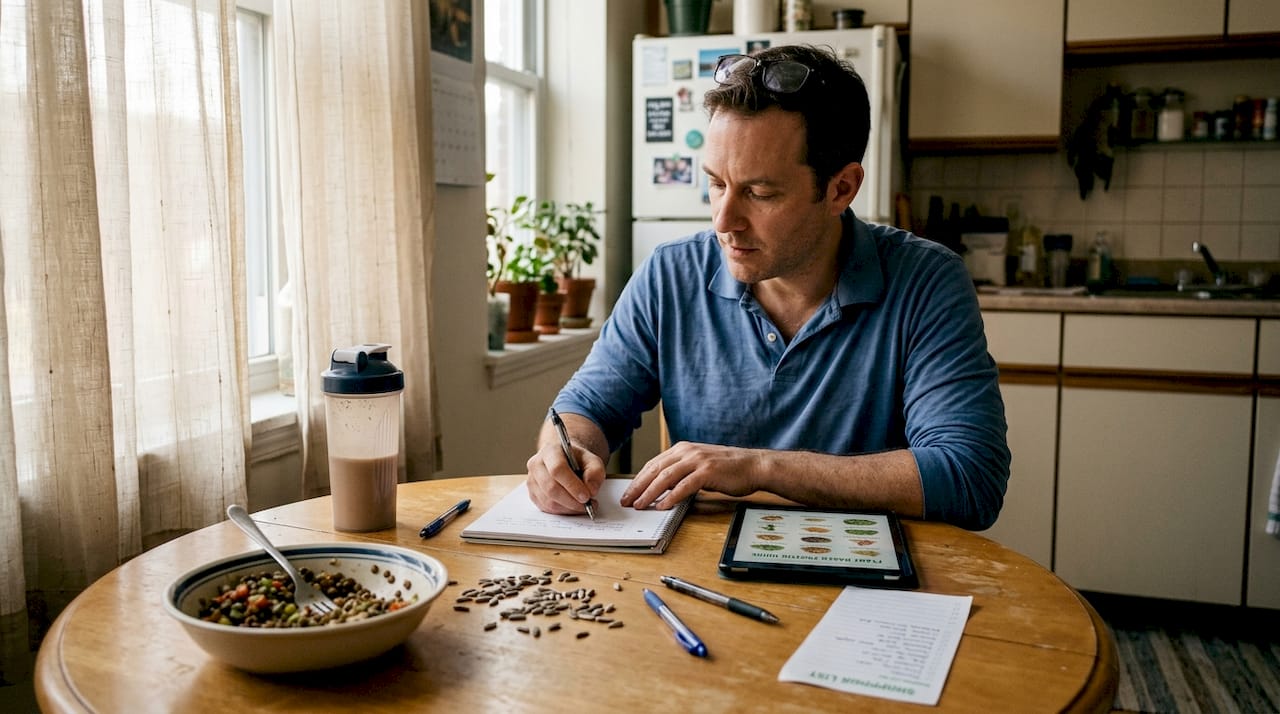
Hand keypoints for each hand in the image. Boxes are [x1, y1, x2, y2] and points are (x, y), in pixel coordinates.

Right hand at [525, 440, 605, 514]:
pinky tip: (573, 507)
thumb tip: (591, 491)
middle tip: (587, 505)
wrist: (566, 460)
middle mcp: (536, 464)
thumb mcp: (592, 461)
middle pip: (551, 488)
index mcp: (551, 451)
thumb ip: (595, 473)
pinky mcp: (532, 494)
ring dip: (568, 508)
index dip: (572, 485)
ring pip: (548, 501)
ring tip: (583, 506)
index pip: (557, 469)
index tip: (586, 496)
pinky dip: (562, 511)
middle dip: (571, 501)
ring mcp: (532, 480)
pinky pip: (546, 508)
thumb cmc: (578, 460)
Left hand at [622, 441, 764, 509]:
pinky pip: (685, 485)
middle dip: (638, 487)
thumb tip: (660, 487)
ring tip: (640, 505)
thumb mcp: (698, 466)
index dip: (638, 480)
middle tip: (627, 501)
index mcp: (682, 448)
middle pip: (655, 470)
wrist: (753, 465)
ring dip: (650, 493)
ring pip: (666, 477)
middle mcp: (687, 451)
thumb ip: (680, 472)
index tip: (628, 493)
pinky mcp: (708, 472)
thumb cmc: (727, 468)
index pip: (653, 464)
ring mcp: (697, 460)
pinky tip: (663, 505)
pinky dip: (672, 496)